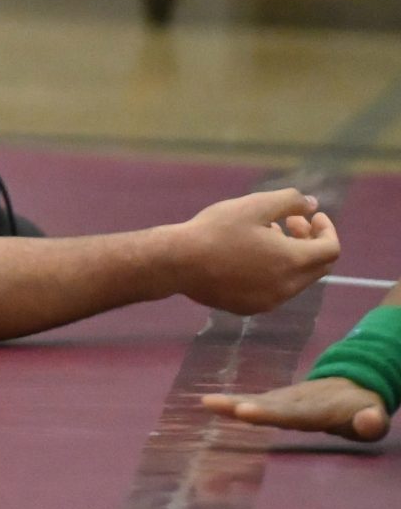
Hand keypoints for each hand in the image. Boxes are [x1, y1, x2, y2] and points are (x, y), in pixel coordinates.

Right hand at [176, 189, 339, 314]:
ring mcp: (269, 301)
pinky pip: (275, 290)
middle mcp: (286, 287)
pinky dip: (275, 273)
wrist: (177, 263)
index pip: (331, 249)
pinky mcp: (250, 308)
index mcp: (292, 261)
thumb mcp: (254, 205)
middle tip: (289, 223)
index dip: (327, 229)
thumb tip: (312, 205)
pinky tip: (248, 258)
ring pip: (297, 279)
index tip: (310, 216)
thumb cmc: (216, 230)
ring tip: (263, 237)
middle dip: (311, 242)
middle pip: (318, 266)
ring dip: (292, 257)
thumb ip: (290, 201)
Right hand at [201, 377, 389, 441]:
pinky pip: (252, 402)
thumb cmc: (363, 410)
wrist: (352, 385)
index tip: (244, 411)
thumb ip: (372, 421)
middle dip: (241, 406)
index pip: (292, 413)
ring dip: (231, 403)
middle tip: (211, 404)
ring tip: (206, 402)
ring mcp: (283, 400)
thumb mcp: (374, 417)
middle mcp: (295, 402)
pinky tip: (209, 404)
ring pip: (256, 401)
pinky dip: (231, 404)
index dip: (268, 413)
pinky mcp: (275, 402)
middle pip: (266, 405)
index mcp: (318, 409)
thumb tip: (368, 420)